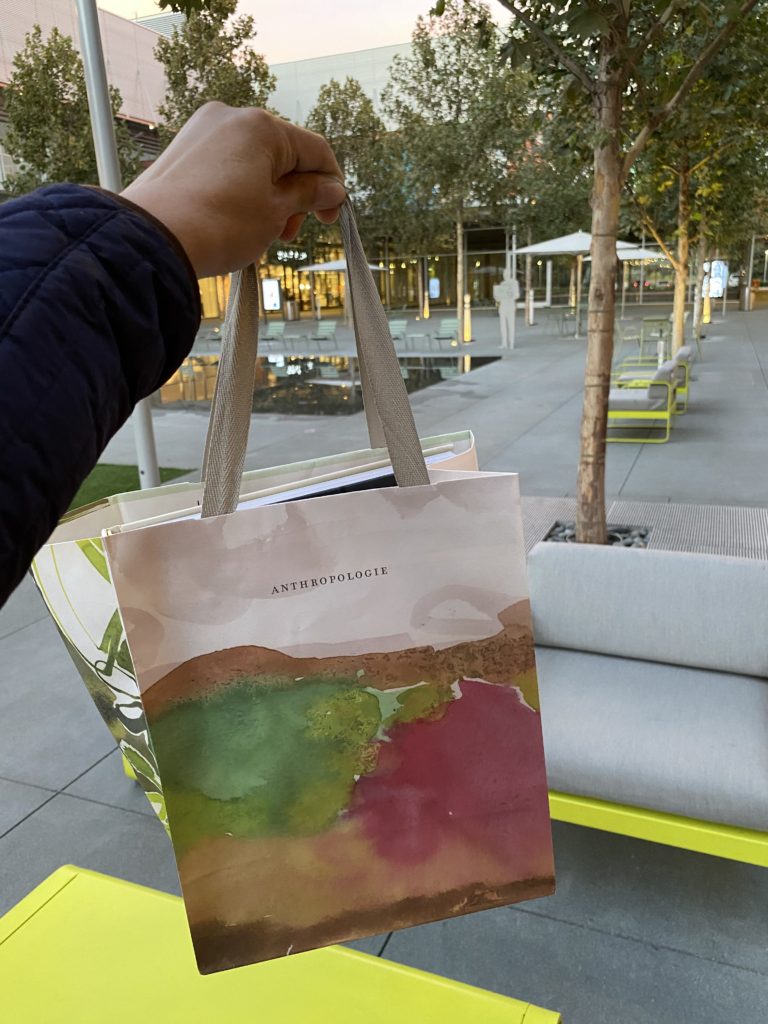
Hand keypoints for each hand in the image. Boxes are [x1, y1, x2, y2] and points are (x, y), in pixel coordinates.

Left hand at [121, 103, 345, 277]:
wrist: (155, 239)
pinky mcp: (184, 149)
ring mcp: (204, 130)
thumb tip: (332, 189)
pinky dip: (242, 190)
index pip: (315, 150)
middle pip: (283, 155)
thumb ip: (308, 195)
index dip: (330, 186)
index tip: (331, 217)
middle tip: (288, 233)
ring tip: (261, 231)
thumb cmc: (219, 224)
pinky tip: (237, 220)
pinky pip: (227, 165)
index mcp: (262, 126)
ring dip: (269, 195)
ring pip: (255, 161)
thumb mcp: (276, 212)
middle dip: (294, 195)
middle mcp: (232, 117)